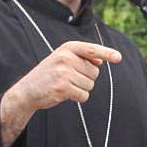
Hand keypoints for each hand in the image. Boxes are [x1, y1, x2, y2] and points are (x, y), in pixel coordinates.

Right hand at [3, 41, 121, 112]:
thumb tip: (101, 61)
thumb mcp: (63, 59)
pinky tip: (65, 94)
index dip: (107, 53)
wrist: (27, 91)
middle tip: (69, 79)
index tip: (118, 57)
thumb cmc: (49, 75)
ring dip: (81, 89)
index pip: (92, 49)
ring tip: (65, 85)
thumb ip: (82, 58)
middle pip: (95, 72)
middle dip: (86, 78)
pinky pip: (84, 95)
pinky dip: (78, 97)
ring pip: (90, 85)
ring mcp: (64, 72)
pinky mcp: (62, 88)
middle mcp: (66, 58)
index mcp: (68, 48)